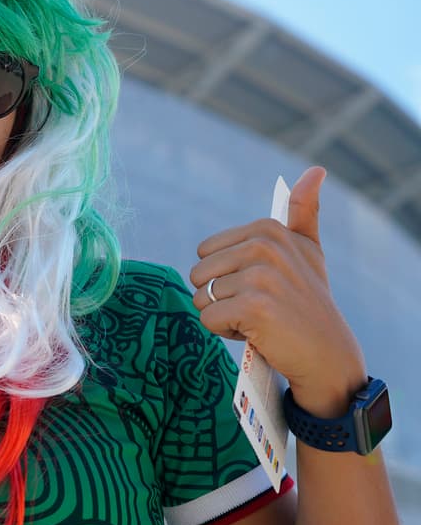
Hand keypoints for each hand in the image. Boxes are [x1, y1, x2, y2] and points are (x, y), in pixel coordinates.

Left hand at [190, 167, 365, 416]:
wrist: (327, 354)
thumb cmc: (308, 302)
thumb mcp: (308, 251)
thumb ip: (304, 212)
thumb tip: (315, 170)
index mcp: (268, 230)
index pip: (204, 253)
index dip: (225, 276)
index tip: (260, 287)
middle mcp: (264, 247)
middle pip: (198, 275)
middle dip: (220, 297)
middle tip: (257, 306)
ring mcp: (260, 276)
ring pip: (201, 298)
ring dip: (223, 316)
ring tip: (257, 319)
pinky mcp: (254, 306)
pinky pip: (208, 319)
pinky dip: (226, 332)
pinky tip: (256, 333)